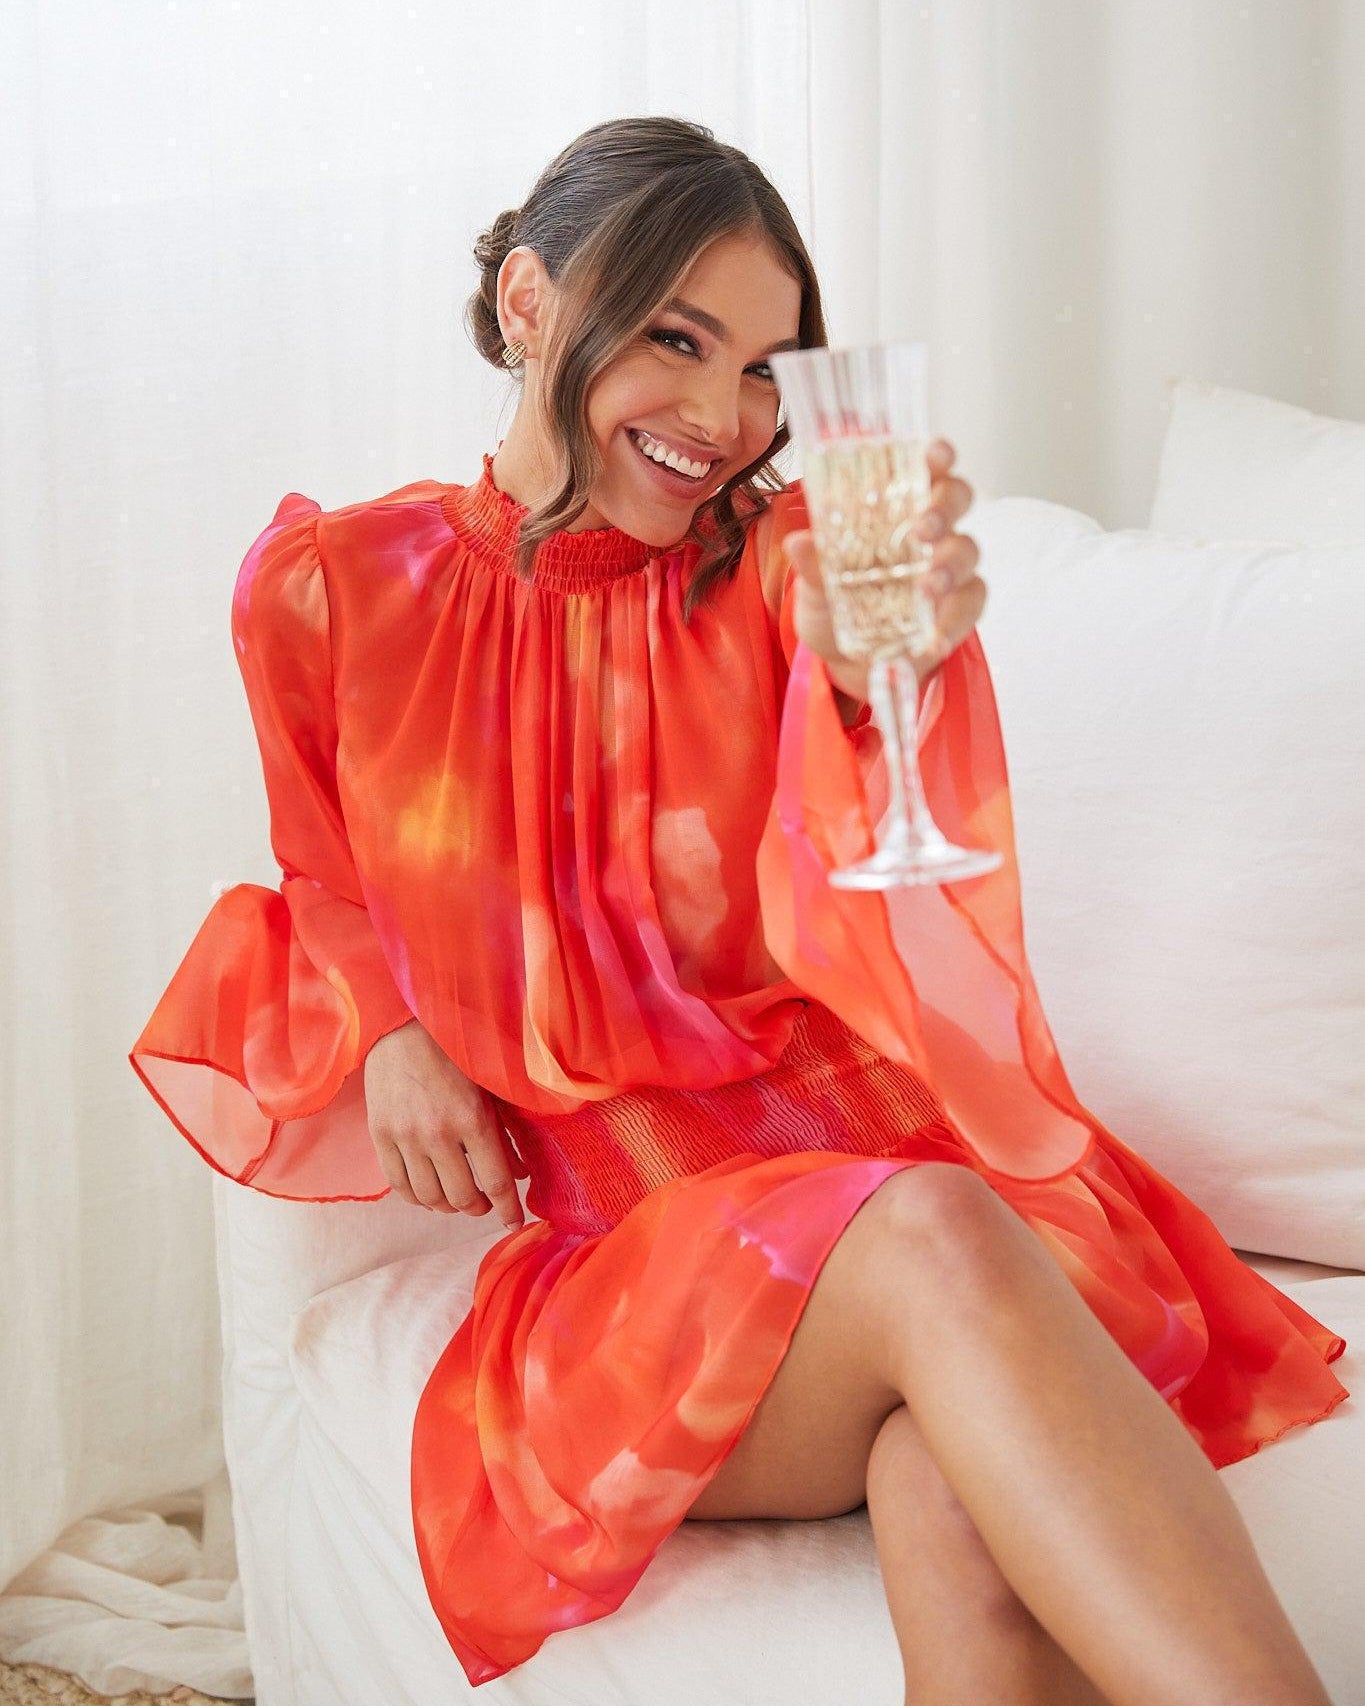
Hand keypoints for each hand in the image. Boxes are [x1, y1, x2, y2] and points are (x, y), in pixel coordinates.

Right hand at [363, 1018, 527, 1228]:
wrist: (402, 1027)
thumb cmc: (454, 1053)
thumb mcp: (490, 1088)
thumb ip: (506, 1133)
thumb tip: (519, 1173)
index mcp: (472, 1119)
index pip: (496, 1182)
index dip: (508, 1209)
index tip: (513, 1221)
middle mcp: (437, 1134)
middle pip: (462, 1198)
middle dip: (479, 1207)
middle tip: (485, 1202)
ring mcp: (405, 1137)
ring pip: (430, 1198)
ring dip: (449, 1206)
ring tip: (458, 1197)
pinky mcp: (380, 1136)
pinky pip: (399, 1186)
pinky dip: (418, 1198)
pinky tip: (429, 1192)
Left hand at [786, 437, 986, 704]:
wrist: (847, 661)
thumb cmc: (837, 606)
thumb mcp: (817, 588)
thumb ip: (814, 566)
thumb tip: (798, 543)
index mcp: (899, 508)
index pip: (926, 469)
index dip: (937, 456)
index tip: (934, 454)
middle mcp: (931, 531)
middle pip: (957, 499)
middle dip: (944, 507)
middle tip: (921, 529)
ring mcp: (950, 568)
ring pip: (967, 550)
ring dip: (949, 567)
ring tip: (926, 589)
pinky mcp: (959, 608)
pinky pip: (970, 605)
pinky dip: (952, 622)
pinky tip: (932, 639)